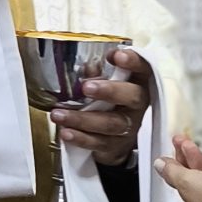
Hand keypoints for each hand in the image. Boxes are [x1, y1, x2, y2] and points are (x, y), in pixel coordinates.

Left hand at [53, 46, 149, 167]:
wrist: (115, 141)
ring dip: (83, 119)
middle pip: (131, 97)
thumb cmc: (110, 104)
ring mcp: (128, 128)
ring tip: (59, 114)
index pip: (143, 68)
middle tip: (87, 87)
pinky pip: (98, 143)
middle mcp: (137, 106)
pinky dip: (81, 138)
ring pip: (110, 124)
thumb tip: (88, 66)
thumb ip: (99, 75)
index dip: (133, 61)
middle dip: (110, 91)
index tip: (116, 55)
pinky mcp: (114, 146)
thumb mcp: (107, 85)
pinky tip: (66, 132)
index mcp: (138, 84)